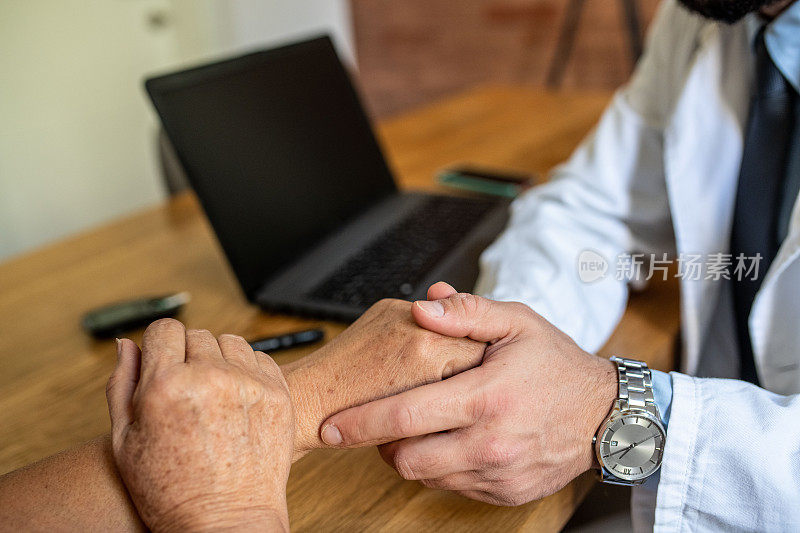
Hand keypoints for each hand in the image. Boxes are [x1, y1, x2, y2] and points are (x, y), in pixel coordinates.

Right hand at [106, 319, 292, 531]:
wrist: (225, 523)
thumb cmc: (170, 490)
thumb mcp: (124, 442)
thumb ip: (122, 384)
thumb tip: (125, 343)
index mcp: (166, 386)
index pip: (164, 329)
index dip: (160, 347)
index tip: (164, 366)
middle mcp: (209, 378)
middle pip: (197, 334)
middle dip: (189, 357)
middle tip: (188, 395)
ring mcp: (248, 385)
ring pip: (230, 342)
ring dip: (221, 360)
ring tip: (214, 398)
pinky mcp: (277, 394)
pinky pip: (260, 359)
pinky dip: (248, 373)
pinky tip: (237, 403)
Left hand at [319, 283, 616, 505]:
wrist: (606, 415)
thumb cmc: (556, 364)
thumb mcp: (517, 322)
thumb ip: (466, 313)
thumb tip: (422, 304)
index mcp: (485, 398)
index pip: (404, 416)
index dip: (360, 421)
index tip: (330, 425)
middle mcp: (489, 443)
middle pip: (405, 458)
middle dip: (380, 442)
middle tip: (383, 420)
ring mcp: (497, 474)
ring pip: (425, 476)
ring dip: (408, 455)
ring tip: (419, 426)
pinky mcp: (505, 494)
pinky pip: (452, 488)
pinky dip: (439, 468)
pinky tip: (450, 442)